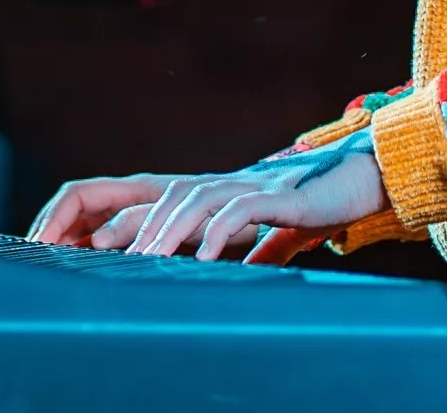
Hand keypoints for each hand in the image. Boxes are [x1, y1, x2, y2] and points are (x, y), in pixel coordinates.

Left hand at [27, 137, 386, 264]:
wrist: (365, 177)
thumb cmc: (315, 203)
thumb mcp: (271, 232)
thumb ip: (251, 248)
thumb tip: (232, 270)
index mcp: (213, 193)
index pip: (150, 196)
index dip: (114, 216)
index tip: (81, 246)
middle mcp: (224, 184)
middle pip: (161, 194)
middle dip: (127, 222)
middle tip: (97, 255)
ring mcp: (250, 185)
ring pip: (194, 199)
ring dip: (167, 230)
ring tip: (146, 260)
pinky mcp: (282, 195)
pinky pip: (243, 210)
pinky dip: (221, 232)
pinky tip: (206, 257)